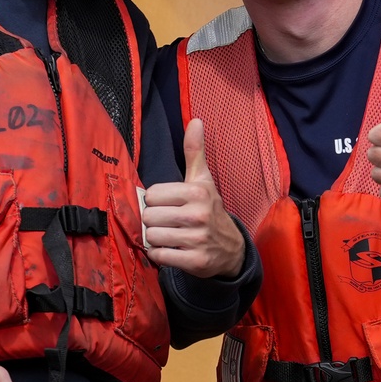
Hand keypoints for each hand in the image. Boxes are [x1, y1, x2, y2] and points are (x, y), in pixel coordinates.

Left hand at [142, 119, 245, 277]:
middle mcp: (198, 215)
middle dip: (153, 221)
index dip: (155, 201)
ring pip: (152, 236)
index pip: (152, 195)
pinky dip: (159, 254)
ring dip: (155, 238)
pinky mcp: (195, 261)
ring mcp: (197, 239)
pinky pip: (160, 256)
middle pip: (149, 216)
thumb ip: (194, 151)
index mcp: (196, 192)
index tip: (167, 205)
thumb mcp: (203, 179)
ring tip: (168, 235)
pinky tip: (170, 249)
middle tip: (167, 222)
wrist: (231, 248)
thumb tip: (195, 120)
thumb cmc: (210, 209)